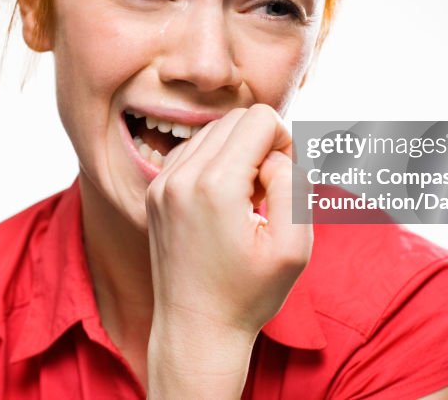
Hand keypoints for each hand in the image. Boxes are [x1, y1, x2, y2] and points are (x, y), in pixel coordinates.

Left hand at [144, 104, 312, 396]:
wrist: (195, 329)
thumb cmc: (249, 294)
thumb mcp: (293, 246)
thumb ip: (293, 185)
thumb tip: (274, 154)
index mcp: (216, 185)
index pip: (259, 117)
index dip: (284, 142)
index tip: (282, 180)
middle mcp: (182, 176)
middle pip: (235, 118)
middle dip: (261, 144)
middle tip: (266, 191)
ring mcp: (162, 182)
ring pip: (212, 130)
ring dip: (236, 153)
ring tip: (244, 199)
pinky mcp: (153, 191)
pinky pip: (191, 150)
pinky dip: (213, 162)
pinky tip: (222, 201)